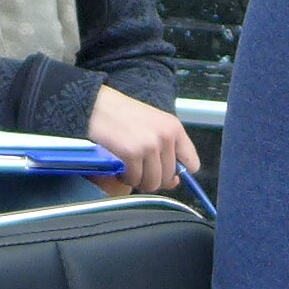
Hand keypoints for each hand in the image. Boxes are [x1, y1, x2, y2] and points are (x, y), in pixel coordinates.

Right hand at [85, 85, 201, 196]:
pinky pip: (134, 179)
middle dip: (152, 178)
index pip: (192, 163)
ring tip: (128, 169)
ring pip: (152, 182)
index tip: (165, 171)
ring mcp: (149, 146)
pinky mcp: (132, 154)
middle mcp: (166, 137)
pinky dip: (125, 178)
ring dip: (138, 180)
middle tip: (138, 169)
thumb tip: (174, 182)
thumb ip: (166, 152)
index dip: (177, 172)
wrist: (95, 106)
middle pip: (168, 177)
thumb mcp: (152, 126)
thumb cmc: (122, 115)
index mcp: (174, 128)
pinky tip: (119, 168)